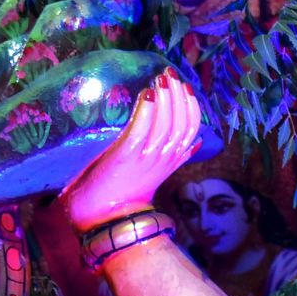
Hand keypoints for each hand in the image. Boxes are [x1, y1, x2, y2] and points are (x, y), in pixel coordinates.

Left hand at [59, 68, 201, 232]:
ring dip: (164, 99)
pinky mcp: (125, 157)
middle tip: (168, 75)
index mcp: (170, 161)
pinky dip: (146, 111)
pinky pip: (141, 130)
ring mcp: (145, 159)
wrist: (101, 220)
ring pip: (166, 124)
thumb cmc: (121, 195)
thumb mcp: (153, 172)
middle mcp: (162, 159)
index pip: (191, 129)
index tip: (184, 86)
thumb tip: (195, 143)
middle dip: (178, 95)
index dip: (190, 105)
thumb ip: (174, 158)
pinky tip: (146, 95)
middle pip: (181, 123)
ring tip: (159, 81)